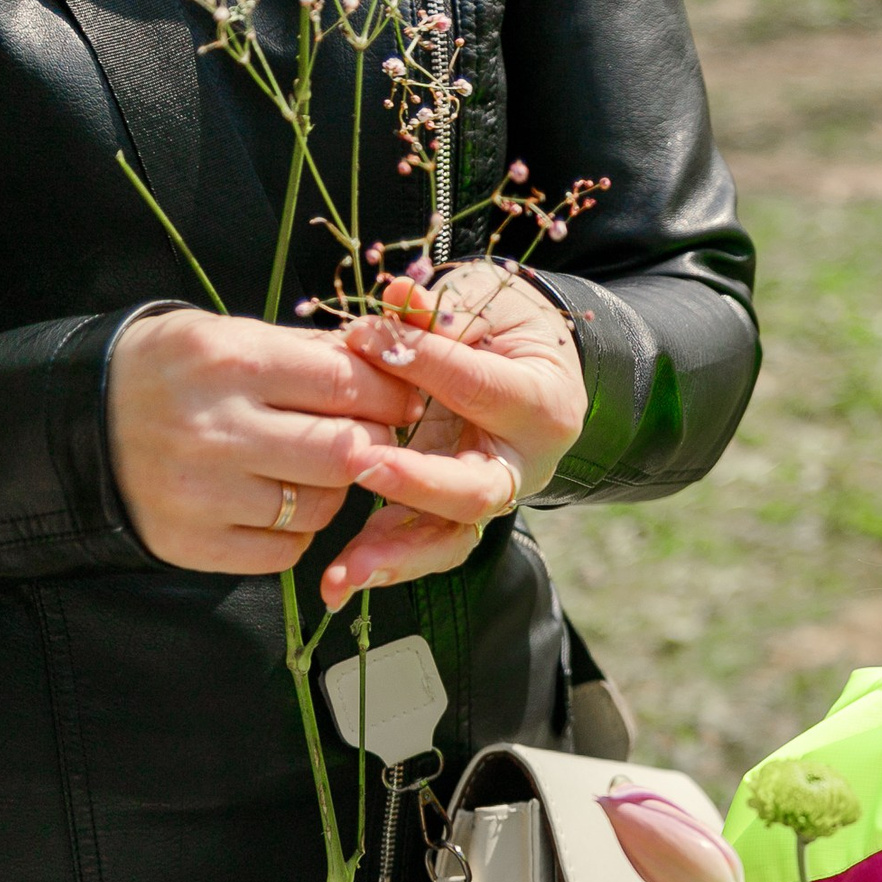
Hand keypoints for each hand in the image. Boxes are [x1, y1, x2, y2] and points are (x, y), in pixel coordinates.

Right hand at [107, 309, 421, 573]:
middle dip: (373, 446)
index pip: (346, 383)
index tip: (401, 399)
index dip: (389, 395)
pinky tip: (276, 503)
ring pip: (321, 507)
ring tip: (311, 469)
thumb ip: (309, 354)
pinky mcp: (191, 543)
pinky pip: (285, 550)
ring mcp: (200, 493)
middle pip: (345, 452)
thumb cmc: (171, 374)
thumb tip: (393, 371)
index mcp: (228, 362)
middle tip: (369, 438)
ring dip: (334, 491)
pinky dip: (296, 531)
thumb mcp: (229, 337)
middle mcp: (214, 429)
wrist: (77, 423)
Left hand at [325, 264, 587, 608]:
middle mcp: (524, 465)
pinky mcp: (454, 515)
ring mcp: (489, 496)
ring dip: (394, 555)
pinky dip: (379, 562)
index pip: (480, 388)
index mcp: (543, 404)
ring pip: (450, 538)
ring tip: (345, 572)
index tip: (362, 338)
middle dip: (416, 483)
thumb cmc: (505, 328)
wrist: (526, 362)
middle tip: (362, 465)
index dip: (423, 363)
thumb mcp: (483, 305)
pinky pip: (421, 545)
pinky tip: (337, 582)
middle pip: (477, 490)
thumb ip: (440, 314)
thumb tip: (396, 299)